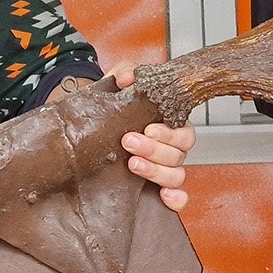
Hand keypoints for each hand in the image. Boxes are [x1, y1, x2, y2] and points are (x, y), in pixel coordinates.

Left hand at [111, 63, 196, 210]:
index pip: (184, 131)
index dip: (169, 132)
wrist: (88, 130)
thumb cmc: (110, 110)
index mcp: (168, 125)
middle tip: (129, 141)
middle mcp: (170, 149)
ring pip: (177, 175)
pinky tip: (163, 196)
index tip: (148, 128)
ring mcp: (164, 170)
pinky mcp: (156, 190)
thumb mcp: (115, 87)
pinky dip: (176, 199)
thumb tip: (128, 76)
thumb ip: (124, 73)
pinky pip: (178, 198)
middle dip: (155, 149)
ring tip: (132, 164)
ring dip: (157, 171)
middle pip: (179, 154)